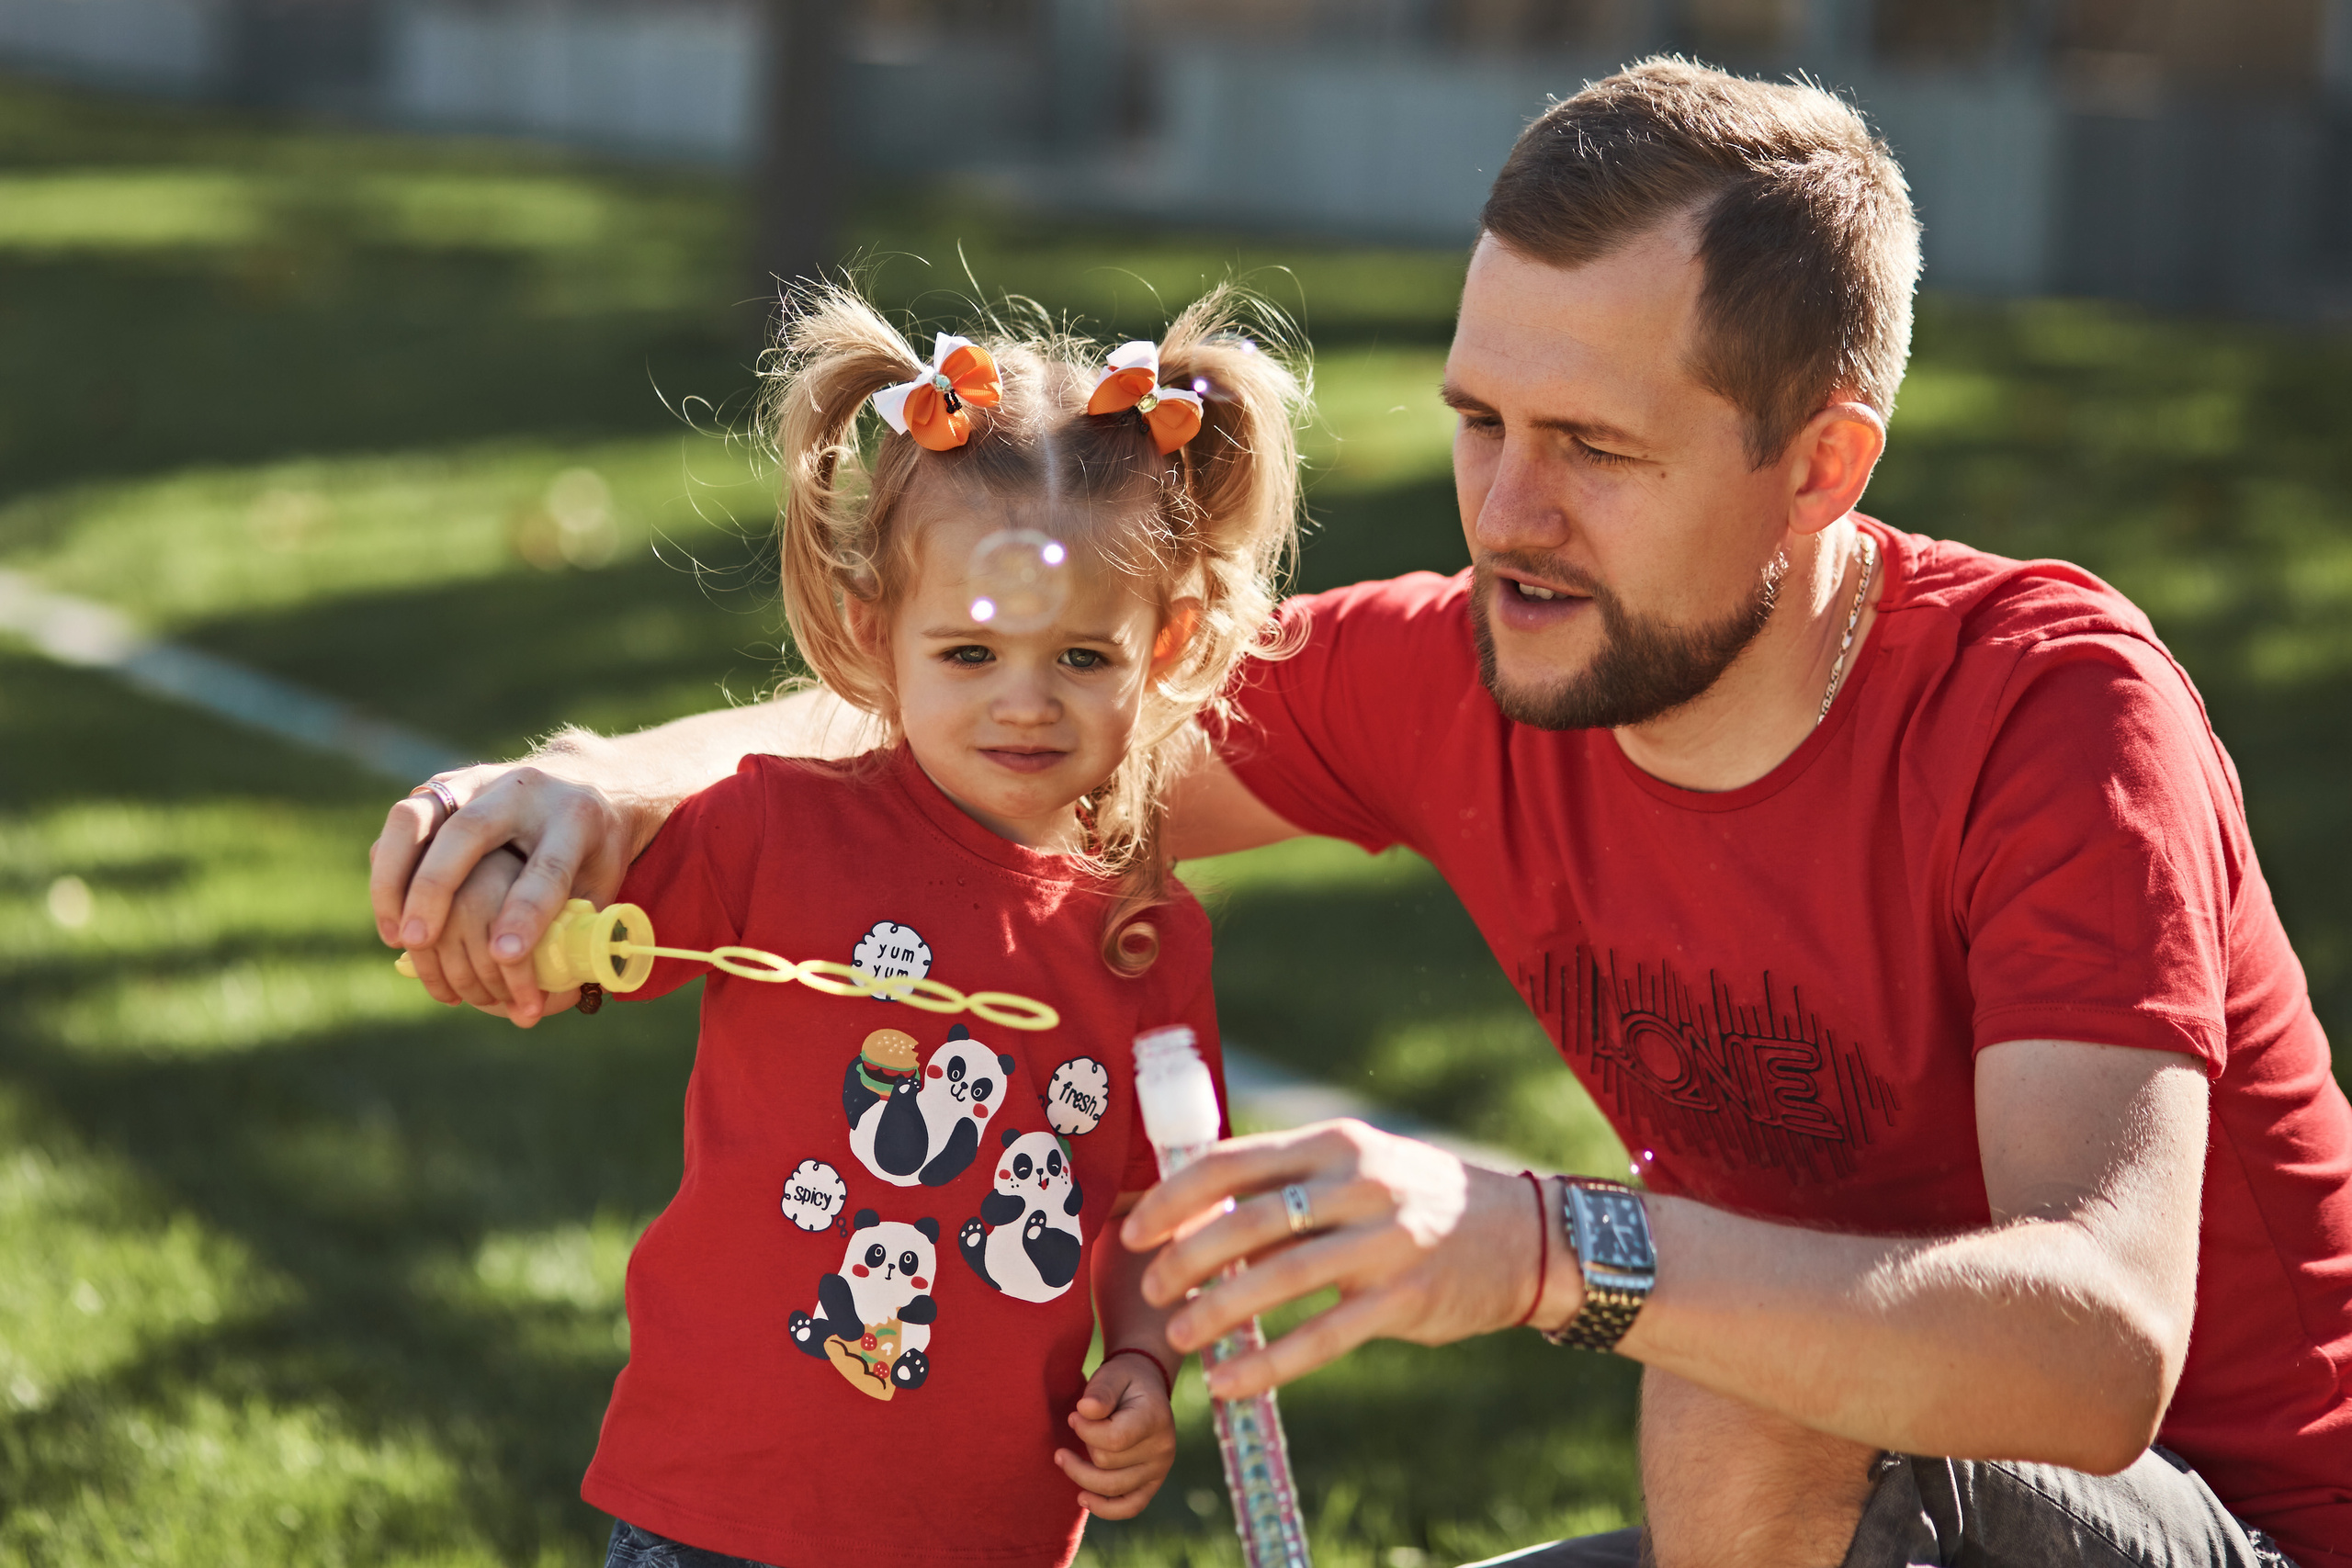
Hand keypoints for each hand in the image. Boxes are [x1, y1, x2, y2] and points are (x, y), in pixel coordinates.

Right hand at [368, 763, 633, 1024]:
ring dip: (395, 876)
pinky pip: (404, 821)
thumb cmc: (595, 852)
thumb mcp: (604, 885)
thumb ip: (575, 928)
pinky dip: (388, 867)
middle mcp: (524, 791)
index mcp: (576, 817)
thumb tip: (542, 999)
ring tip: (397, 936)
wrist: (590, 782)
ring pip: (418, 815)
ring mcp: (480, 781)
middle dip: (437, 887)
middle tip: (420, 940)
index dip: (525, 912)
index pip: (547, 867)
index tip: (502, 956)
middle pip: (470, 832)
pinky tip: (390, 913)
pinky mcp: (448, 785)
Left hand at [1054, 1351, 1177, 1518]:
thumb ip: (1100, 1391)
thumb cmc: (1124, 1381)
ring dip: (1081, 1475)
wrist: (1146, 1390)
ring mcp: (1159, 1469)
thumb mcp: (1112, 1374)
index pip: (1115, 1439)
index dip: (1085, 1431)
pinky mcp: (1152, 1484)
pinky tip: (1082, 1498)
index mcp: (1155, 1417)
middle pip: (1107, 1463)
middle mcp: (1163, 1448)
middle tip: (1078, 1425)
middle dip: (1085, 1445)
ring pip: (1111, 1487)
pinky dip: (1104, 1508)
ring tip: (1062, 1458)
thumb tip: (1085, 1411)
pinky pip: (1129, 1507)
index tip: (1073, 1415)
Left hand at [1120, 1120, 1570, 1401]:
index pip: (1235, 1161)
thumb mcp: (1358, 1168)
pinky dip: (1270, 1364)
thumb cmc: (1416, 1199)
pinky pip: (1324, 1338)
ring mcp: (1386, 1242)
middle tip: (1152, 1288)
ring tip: (1181, 1336)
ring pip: (1281, 1278)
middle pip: (1250, 1219)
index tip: (1134, 1229)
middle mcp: (1359, 1185)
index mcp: (1335, 1145)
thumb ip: (1289, 1183)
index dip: (1175, 1196)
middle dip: (1187, 1256)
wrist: (1522, 1235)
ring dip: (1220, 1311)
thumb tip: (1197, 1212)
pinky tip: (1231, 1383)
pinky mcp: (1405, 1299)